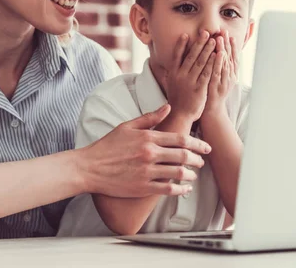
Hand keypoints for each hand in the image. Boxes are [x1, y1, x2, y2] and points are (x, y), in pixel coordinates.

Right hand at [80, 104, 211, 197]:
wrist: (90, 167)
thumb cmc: (107, 146)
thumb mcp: (127, 126)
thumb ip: (149, 117)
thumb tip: (168, 107)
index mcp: (147, 137)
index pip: (180, 139)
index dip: (197, 143)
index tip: (205, 147)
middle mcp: (150, 154)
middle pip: (183, 155)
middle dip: (198, 159)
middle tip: (203, 161)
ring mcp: (147, 171)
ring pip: (178, 173)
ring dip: (191, 174)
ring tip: (194, 174)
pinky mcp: (143, 187)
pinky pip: (168, 189)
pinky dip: (180, 189)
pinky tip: (185, 188)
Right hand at [162, 29, 217, 122]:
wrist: (180, 115)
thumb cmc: (177, 99)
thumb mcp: (171, 83)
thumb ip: (172, 73)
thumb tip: (171, 63)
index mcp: (173, 73)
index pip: (176, 56)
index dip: (181, 45)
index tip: (185, 34)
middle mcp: (180, 75)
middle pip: (191, 56)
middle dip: (199, 43)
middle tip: (206, 33)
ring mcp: (189, 82)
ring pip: (200, 63)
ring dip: (208, 50)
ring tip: (214, 41)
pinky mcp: (199, 88)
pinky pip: (207, 73)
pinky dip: (212, 64)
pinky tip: (217, 56)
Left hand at [204, 30, 237, 114]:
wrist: (211, 109)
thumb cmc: (212, 91)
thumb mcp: (217, 75)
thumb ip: (218, 63)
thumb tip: (219, 52)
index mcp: (230, 72)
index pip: (232, 55)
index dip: (230, 44)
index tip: (227, 32)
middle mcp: (230, 76)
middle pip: (230, 57)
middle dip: (227, 43)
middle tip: (224, 31)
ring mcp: (224, 81)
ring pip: (225, 63)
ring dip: (224, 50)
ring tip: (221, 38)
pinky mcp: (218, 86)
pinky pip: (219, 72)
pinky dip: (219, 63)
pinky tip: (218, 54)